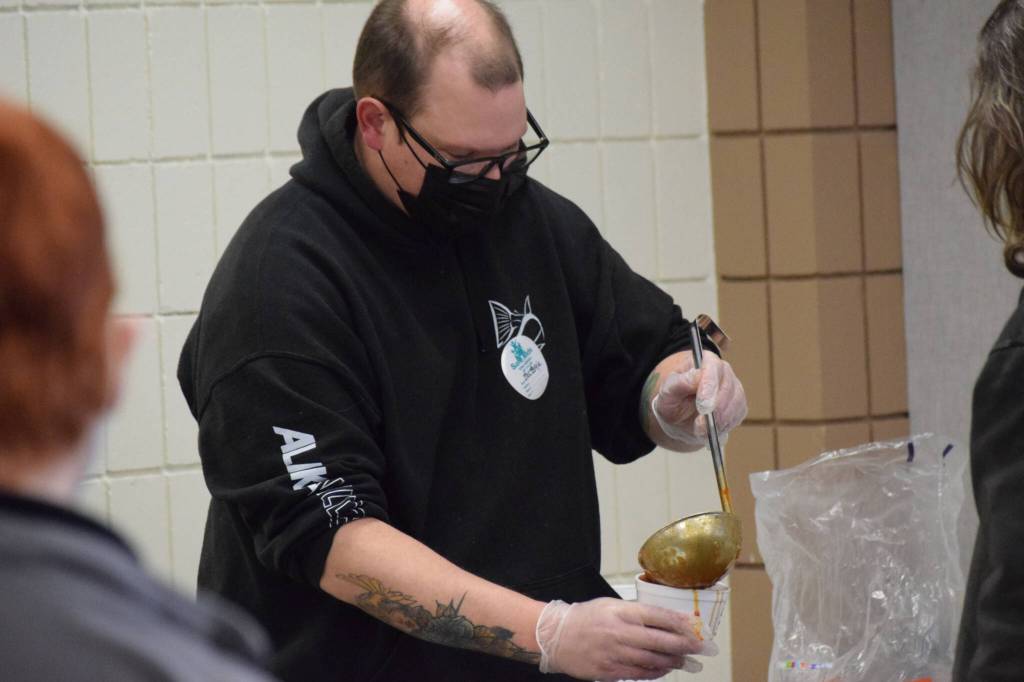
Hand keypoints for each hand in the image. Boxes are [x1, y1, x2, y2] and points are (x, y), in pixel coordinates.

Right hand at [536, 597, 707, 680]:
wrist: (554, 636)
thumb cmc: (585, 618)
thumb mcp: (610, 605)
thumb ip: (635, 613)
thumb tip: (666, 620)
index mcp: (620, 612)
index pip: (657, 616)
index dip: (680, 623)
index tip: (695, 627)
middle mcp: (619, 633)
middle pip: (660, 641)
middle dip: (684, 645)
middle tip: (700, 648)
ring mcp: (614, 654)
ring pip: (652, 661)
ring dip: (672, 661)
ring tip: (685, 661)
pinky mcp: (608, 671)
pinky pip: (638, 674)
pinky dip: (654, 672)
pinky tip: (663, 669)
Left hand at [651, 353, 746, 447]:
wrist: (679, 419)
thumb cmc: (672, 401)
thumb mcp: (667, 393)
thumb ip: (678, 383)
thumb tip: (696, 376)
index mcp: (704, 361)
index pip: (712, 367)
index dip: (709, 386)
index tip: (703, 406)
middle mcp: (723, 371)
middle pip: (727, 387)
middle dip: (715, 408)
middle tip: (700, 425)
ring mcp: (734, 387)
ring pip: (735, 402)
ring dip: (719, 420)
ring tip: (700, 430)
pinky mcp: (739, 405)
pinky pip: (738, 415)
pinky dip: (725, 426)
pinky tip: (711, 430)